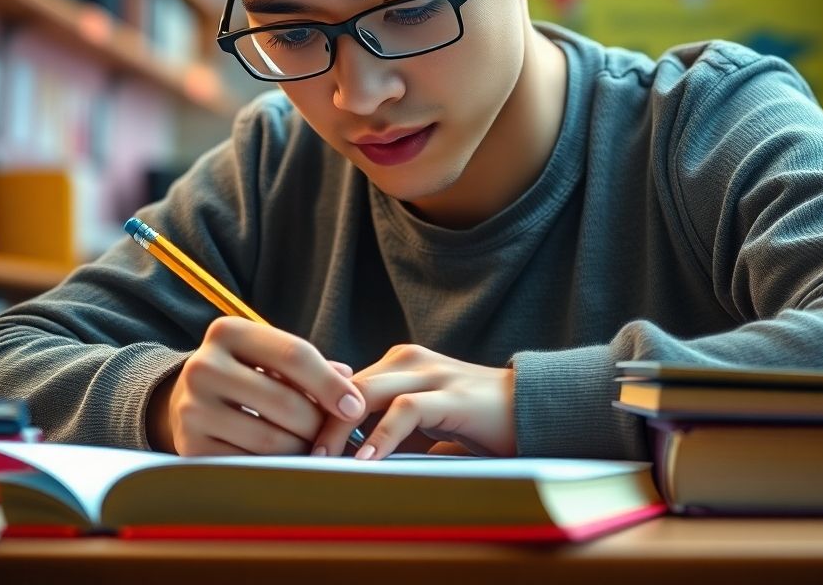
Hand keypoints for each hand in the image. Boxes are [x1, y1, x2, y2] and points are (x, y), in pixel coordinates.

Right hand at [146, 316, 364, 455]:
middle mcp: (204, 365)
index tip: (356, 407)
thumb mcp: (270, 355)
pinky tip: (288, 460)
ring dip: (302, 448)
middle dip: (318, 422)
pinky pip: (250, 463)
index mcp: (228, 331)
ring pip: (270, 438)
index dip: (330, 383)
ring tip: (314, 446)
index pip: (294, 355)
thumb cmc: (245, 372)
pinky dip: (277, 466)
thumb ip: (311, 366)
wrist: (185, 398)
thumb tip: (352, 389)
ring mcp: (192, 408)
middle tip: (335, 434)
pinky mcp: (190, 446)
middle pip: (284, 401)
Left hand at [311, 344, 515, 459]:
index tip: (289, 441)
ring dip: (339, 427)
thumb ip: (387, 429)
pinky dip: (381, 435)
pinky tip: (366, 460)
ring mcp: (431, 374)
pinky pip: (407, 410)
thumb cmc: (473, 422)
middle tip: (294, 455)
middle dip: (316, 420)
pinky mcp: (452, 396)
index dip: (313, 409)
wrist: (533, 408)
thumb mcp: (422, 425)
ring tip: (320, 461)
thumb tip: (341, 457)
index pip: (341, 382)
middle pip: (345, 385)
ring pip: (367, 392)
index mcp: (398, 365)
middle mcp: (409, 361)